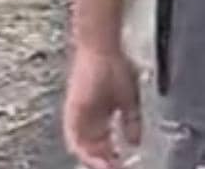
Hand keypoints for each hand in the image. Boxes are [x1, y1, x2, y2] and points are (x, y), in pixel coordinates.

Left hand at [63, 47, 141, 168]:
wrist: (101, 48)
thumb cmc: (115, 66)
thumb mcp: (128, 100)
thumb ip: (131, 122)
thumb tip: (134, 141)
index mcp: (100, 114)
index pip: (104, 143)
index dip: (113, 157)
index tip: (122, 164)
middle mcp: (87, 115)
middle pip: (93, 147)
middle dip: (104, 162)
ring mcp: (78, 112)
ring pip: (81, 145)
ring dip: (93, 160)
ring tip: (105, 168)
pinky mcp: (72, 107)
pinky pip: (72, 135)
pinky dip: (81, 150)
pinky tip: (90, 159)